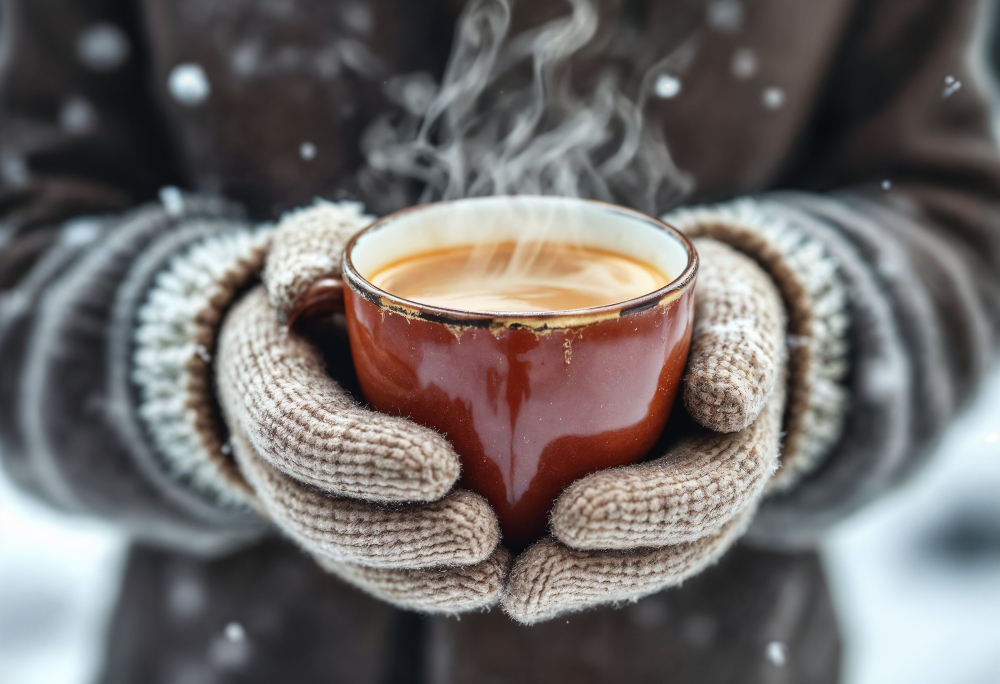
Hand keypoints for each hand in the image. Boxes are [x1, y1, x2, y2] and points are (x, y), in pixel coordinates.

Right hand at [214, 203, 507, 612]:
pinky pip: (369, 569)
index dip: (361, 456)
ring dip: (417, 572)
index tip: (443, 466)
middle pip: (320, 512)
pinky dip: (421, 586)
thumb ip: (301, 251)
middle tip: (480, 532)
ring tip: (494, 571)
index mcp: (262, 380)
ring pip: (346, 554)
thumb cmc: (319, 288)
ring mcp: (303, 497)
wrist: (296, 343)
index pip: (298, 430)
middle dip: (399, 531)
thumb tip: (300, 280)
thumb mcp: (304, 247)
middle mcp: (271, 456)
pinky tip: (483, 585)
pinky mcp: (342, 523)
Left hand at [501, 239, 788, 623]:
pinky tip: (505, 580)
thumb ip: (739, 352)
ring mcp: (673, 512)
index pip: (705, 492)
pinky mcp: (632, 512)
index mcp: (740, 452)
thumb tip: (724, 403)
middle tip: (524, 580)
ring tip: (511, 594)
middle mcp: (710, 497)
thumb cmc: (711, 316)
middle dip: (595, 569)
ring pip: (633, 565)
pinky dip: (561, 569)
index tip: (569, 516)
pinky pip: (603, 553)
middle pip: (664, 551)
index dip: (642, 510)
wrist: (706, 330)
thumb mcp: (736, 316)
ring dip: (573, 585)